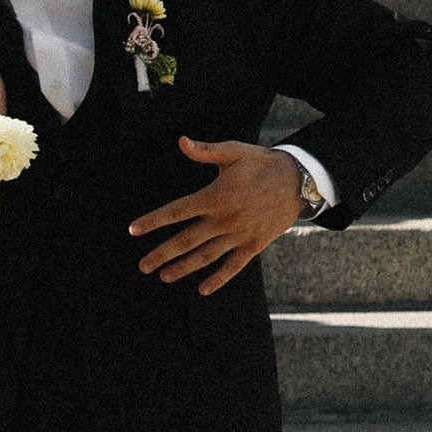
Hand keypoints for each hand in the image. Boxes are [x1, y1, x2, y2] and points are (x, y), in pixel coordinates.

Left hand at [127, 140, 307, 294]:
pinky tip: (203, 289)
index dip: (154, 221)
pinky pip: (233, 266)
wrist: (298, 180)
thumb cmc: (261, 164)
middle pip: (186, 240)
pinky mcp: (253, 245)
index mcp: (214, 196)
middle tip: (142, 266)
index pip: (176, 211)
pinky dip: (218, 279)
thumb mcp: (233, 152)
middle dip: (162, 253)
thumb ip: (205, 151)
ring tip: (164, 276)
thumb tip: (181, 141)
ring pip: (206, 256)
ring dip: (184, 267)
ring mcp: (238, 234)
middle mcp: (223, 219)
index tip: (133, 230)